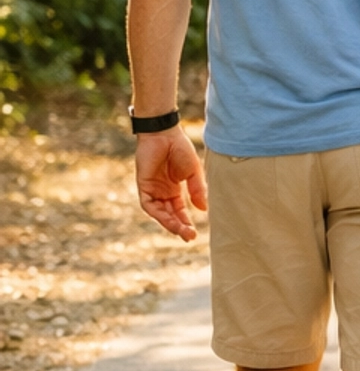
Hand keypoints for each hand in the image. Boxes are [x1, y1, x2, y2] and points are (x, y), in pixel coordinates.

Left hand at [135, 127, 206, 242]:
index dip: (186, 222)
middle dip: (179, 227)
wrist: (163, 133)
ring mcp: (153, 190)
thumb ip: (197, 189)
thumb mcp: (193, 171)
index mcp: (174, 189)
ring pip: (160, 213)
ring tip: (182, 231)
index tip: (194, 234)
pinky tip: (169, 219)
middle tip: (190, 237)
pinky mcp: (144, 186)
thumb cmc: (179, 148)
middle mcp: (162, 192)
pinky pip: (149, 205)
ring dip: (170, 223)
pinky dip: (159, 214)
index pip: (179, 211)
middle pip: (170, 215)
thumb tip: (203, 209)